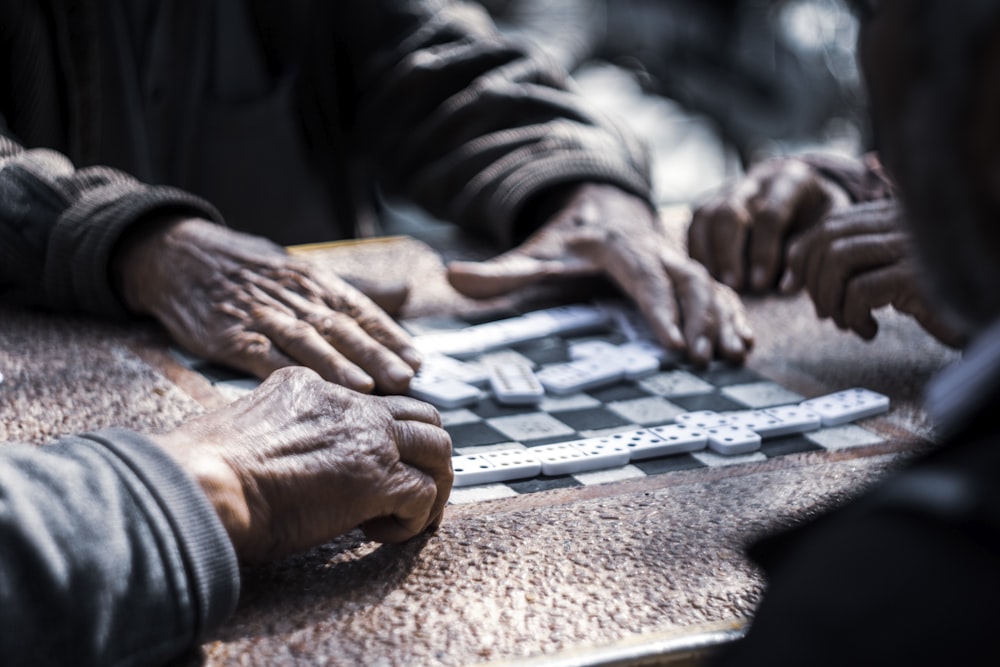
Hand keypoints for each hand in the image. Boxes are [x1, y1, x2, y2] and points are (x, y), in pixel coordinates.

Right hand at [114, 218, 420, 393]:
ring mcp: (261, 315)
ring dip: (339, 365)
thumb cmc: (250, 267)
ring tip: (369, 388)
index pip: (359, 308)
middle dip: (374, 353)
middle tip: (406, 378)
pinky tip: (309, 390)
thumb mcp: (303, 268)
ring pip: (306, 341)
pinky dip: (289, 372)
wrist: (177, 255)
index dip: (389, 334)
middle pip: (339, 327)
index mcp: (314, 279)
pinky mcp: (230, 335)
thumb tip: (405, 293)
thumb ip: (355, 287)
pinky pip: (263, 355)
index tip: (417, 359)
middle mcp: (293, 296)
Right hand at [151, 366, 453, 561]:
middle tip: (413, 489)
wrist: (205, 484)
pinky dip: (414, 521)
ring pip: (438, 448)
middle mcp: (349, 404)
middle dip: (427, 454)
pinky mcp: (378, 478)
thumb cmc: (206, 469)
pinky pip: (424, 495)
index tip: (374, 467)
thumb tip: (286, 459)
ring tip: (411, 515)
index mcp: (314, 387)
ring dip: (433, 485)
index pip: (375, 402)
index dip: (385, 437)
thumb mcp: (247, 424)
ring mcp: (368, 439)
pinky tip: (380, 535)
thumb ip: (280, 429)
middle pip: (423, 416)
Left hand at [446, 183, 752, 363]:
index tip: (674, 343)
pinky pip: (717, 289)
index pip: (641, 276)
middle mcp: (651, 248)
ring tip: (733, 354)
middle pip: (685, 279)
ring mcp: (673, 259)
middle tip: (705, 358)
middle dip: (700, 317)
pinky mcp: (686, 272)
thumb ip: (497, 271)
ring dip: (722, 318)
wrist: (599, 205)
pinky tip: (744, 342)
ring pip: (708, 284)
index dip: (660, 309)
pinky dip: (732, 313)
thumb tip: (451, 276)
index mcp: (614, 245)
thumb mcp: (531, 253)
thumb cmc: (564, 239)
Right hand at [689, 157, 851, 291]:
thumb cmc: (818, 219)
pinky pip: (694, 225)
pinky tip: (705, 276)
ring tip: (717, 284)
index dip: (764, 252)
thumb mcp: (828, 229)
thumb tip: (786, 287)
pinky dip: (696, 251)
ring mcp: (729, 188)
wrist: (804, 194)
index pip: (770, 215)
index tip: (762, 284)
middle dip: (729, 253)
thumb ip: (808, 253)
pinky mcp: (711, 202)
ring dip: (707, 254)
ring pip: (706, 215)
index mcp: (791, 180)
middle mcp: (756, 180)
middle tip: (735, 286)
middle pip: (729, 212)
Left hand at [781, 200, 968, 347]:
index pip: (829, 224)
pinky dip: (853, 316)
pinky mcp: (918, 275)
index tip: (793, 286)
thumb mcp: (885, 272)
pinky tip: (869, 331)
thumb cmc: (931, 297)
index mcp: (892, 215)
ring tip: (846, 322)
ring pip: (838, 260)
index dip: (801, 256)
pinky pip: (861, 290)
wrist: (980, 317)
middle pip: (828, 239)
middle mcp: (902, 221)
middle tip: (825, 313)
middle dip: (813, 282)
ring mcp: (912, 245)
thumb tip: (791, 281)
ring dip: (830, 299)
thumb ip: (849, 264)